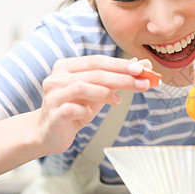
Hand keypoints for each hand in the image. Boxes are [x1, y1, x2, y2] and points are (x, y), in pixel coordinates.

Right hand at [36, 55, 152, 154]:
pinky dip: (85, 110)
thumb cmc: (75, 108)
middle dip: (122, 77)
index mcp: (68, 66)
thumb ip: (118, 78)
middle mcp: (58, 77)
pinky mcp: (53, 113)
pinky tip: (90, 113)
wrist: (50, 132)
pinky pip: (72, 108)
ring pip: (82, 86)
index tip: (142, 69)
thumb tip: (144, 66)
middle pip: (95, 73)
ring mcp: (53, 95)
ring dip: (105, 92)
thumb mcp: (99, 92)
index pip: (98, 61)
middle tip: (142, 82)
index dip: (121, 64)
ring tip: (118, 101)